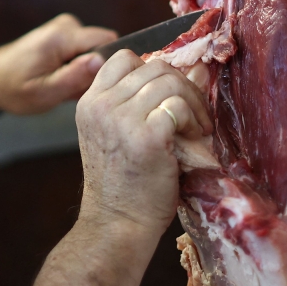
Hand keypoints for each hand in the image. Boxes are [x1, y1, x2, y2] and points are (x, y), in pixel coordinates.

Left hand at [0, 14, 116, 115]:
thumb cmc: (12, 88)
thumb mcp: (44, 93)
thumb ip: (74, 78)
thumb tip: (102, 62)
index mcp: (61, 36)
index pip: (107, 42)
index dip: (107, 66)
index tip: (90, 86)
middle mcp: (66, 25)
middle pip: (102, 48)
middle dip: (93, 72)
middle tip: (70, 91)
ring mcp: (65, 28)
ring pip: (94, 52)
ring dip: (83, 73)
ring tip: (61, 87)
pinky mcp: (63, 34)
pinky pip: (84, 52)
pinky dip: (75, 69)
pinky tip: (58, 80)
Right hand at [75, 51, 211, 237]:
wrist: (116, 226)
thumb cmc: (122, 186)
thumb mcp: (112, 136)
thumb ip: (131, 105)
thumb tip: (185, 72)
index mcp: (89, 103)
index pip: (123, 58)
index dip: (152, 71)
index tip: (167, 96)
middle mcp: (101, 105)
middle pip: (153, 66)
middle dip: (182, 86)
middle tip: (193, 113)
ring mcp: (121, 118)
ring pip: (170, 81)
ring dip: (192, 102)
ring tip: (197, 127)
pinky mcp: (147, 135)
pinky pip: (179, 105)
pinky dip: (194, 119)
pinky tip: (195, 138)